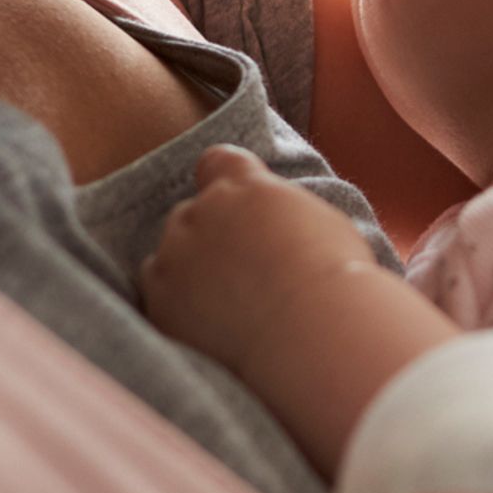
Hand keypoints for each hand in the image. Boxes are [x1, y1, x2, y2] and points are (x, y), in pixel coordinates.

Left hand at [139, 146, 378, 382]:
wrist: (314, 330)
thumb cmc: (334, 279)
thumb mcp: (319, 222)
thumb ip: (280, 212)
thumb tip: (276, 226)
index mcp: (244, 185)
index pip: (217, 162)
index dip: (223, 182)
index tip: (235, 208)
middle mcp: (203, 211)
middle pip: (192, 214)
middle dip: (210, 237)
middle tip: (244, 274)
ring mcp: (176, 254)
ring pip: (171, 255)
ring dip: (190, 272)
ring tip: (230, 307)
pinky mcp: (161, 298)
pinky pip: (157, 294)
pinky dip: (178, 307)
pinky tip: (211, 327)